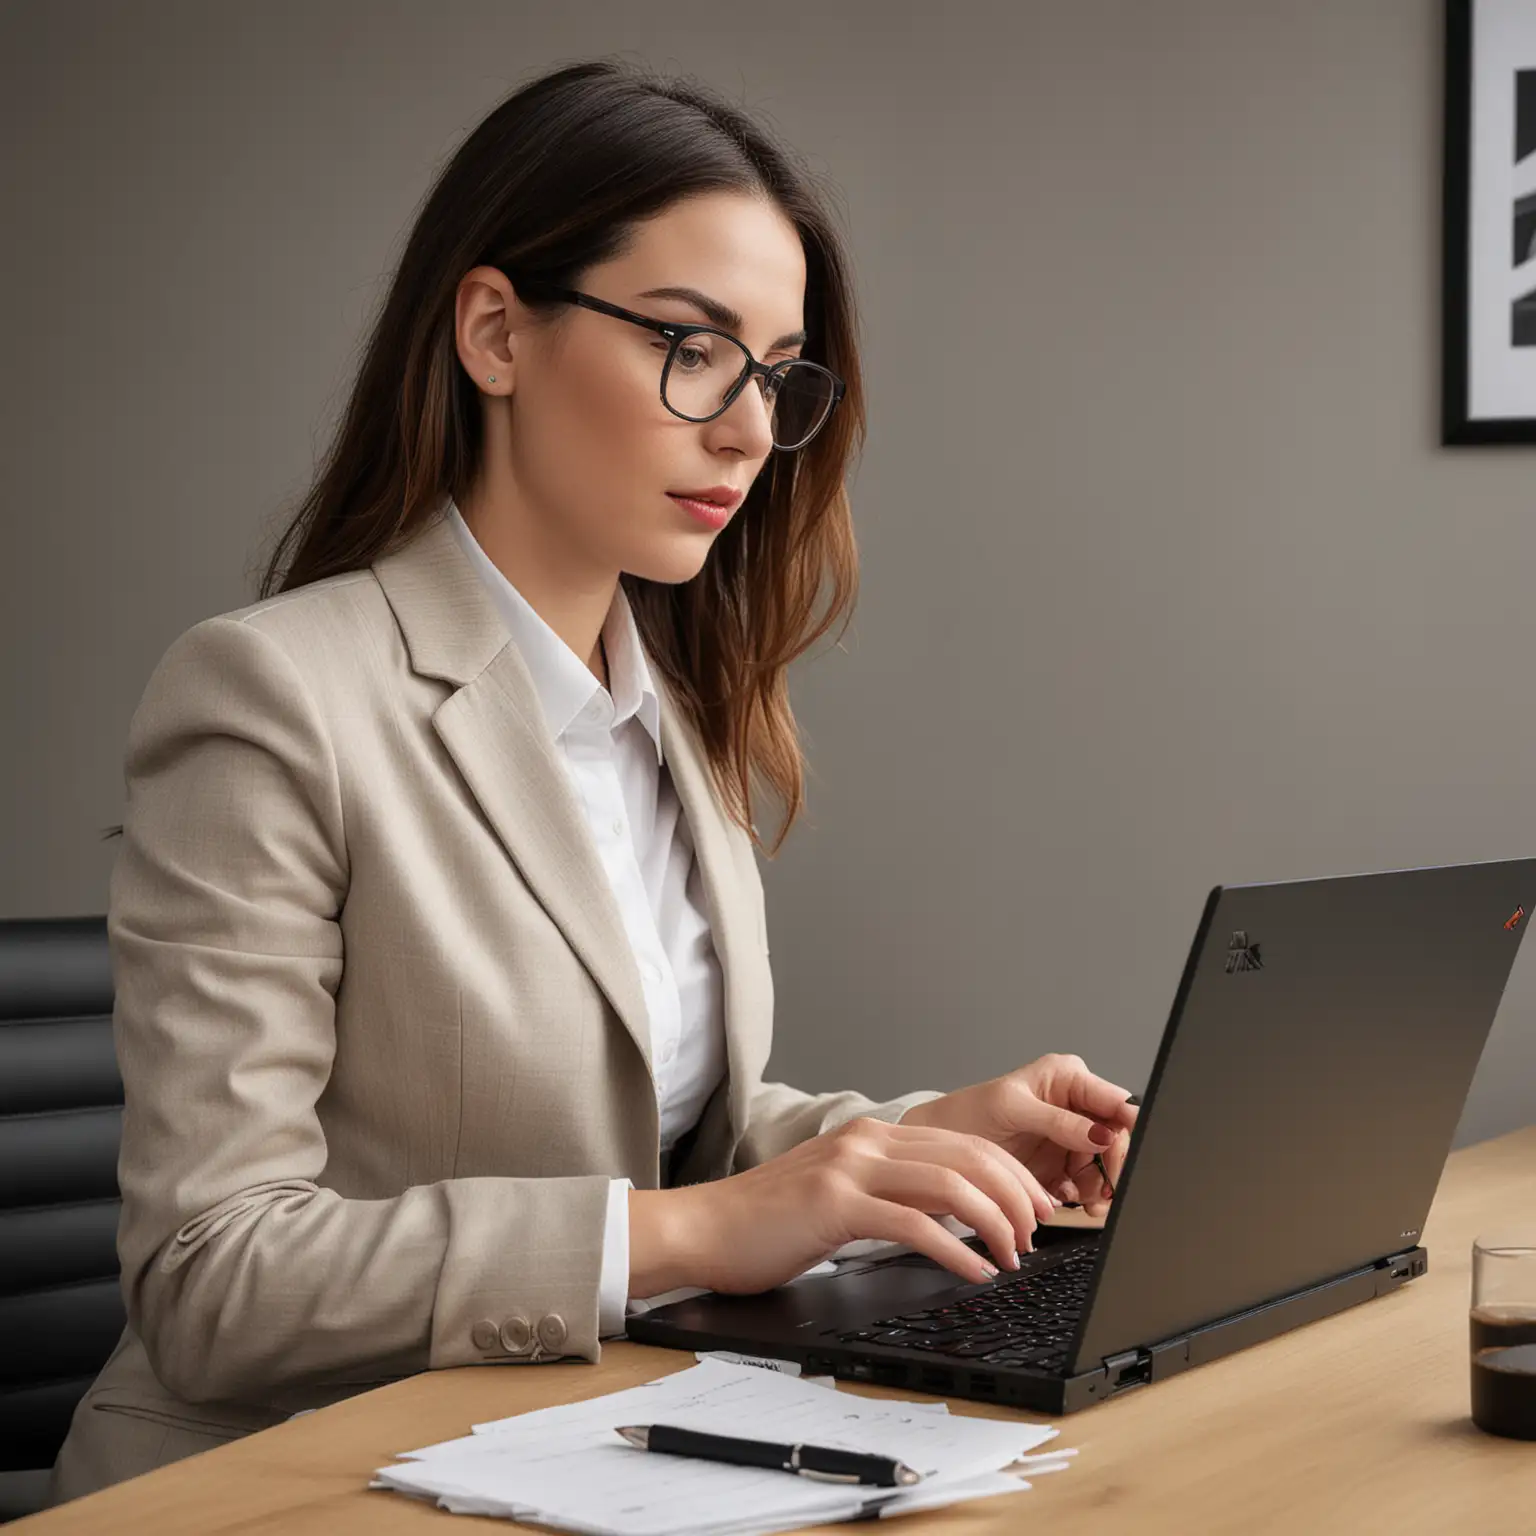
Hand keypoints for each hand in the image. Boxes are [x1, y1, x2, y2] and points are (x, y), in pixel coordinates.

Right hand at [628, 1115, 1063, 1297]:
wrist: (703, 1228)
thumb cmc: (766, 1221)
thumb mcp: (841, 1193)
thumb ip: (892, 1191)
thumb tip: (955, 1214)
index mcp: (872, 1134)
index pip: (965, 1142)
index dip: (1012, 1174)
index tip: (1037, 1207)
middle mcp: (866, 1140)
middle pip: (969, 1156)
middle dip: (1017, 1196)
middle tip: (1037, 1234)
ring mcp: (849, 1168)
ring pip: (950, 1184)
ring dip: (995, 1224)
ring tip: (1011, 1256)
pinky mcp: (835, 1204)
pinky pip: (914, 1223)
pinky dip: (955, 1251)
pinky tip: (973, 1272)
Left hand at [898, 1053, 1138, 1220]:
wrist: (943, 1151)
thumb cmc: (968, 1114)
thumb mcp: (1013, 1109)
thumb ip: (1059, 1121)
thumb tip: (1102, 1133)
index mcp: (1067, 1078)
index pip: (1114, 1101)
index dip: (1126, 1128)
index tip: (1121, 1153)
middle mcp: (1075, 1105)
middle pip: (1117, 1137)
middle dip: (1112, 1165)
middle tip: (1103, 1190)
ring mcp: (1071, 1137)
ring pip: (1106, 1164)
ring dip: (1098, 1186)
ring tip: (1079, 1197)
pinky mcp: (1063, 1165)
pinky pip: (1087, 1183)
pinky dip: (1082, 1195)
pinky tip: (1063, 1195)